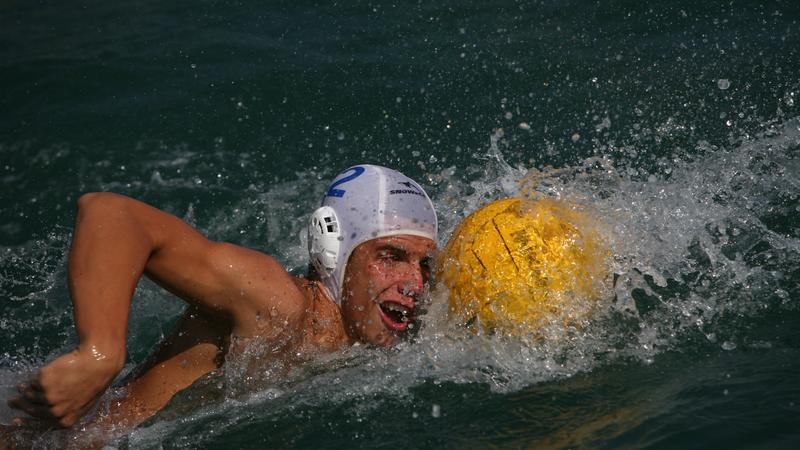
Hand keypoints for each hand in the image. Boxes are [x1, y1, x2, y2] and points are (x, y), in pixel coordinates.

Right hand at [7, 346, 123, 426]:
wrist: (98, 361)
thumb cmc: (95, 380)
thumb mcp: (84, 403)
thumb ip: (67, 410)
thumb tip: (50, 411)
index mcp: (66, 420)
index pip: (40, 425)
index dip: (26, 422)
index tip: (16, 419)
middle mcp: (55, 411)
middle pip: (31, 410)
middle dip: (21, 405)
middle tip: (13, 401)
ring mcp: (48, 397)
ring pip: (30, 396)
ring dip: (25, 392)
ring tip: (22, 388)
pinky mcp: (44, 381)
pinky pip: (33, 382)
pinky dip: (32, 380)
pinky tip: (35, 377)